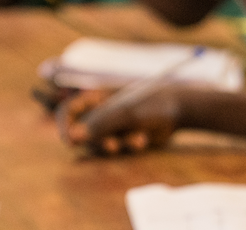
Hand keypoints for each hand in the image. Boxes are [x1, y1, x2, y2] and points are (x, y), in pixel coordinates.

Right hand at [57, 87, 180, 154]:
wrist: (180, 109)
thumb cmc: (152, 102)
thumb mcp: (126, 113)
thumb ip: (100, 124)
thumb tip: (73, 138)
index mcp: (96, 97)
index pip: (68, 111)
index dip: (65, 126)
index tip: (71, 141)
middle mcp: (101, 111)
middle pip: (82, 133)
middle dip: (98, 142)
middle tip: (113, 146)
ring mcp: (112, 125)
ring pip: (100, 144)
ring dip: (117, 145)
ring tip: (138, 139)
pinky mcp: (123, 138)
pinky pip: (116, 150)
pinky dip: (128, 147)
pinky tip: (144, 140)